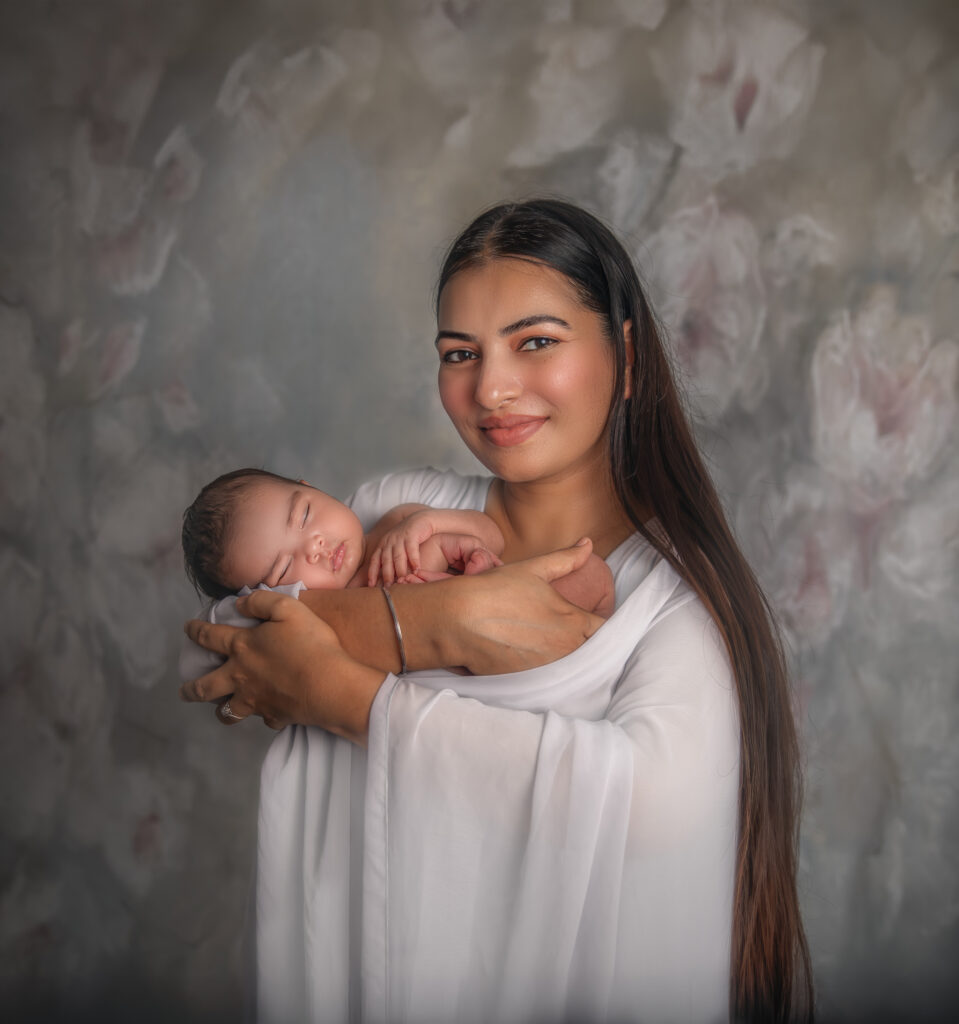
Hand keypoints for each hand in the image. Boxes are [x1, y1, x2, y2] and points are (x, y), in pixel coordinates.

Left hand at [180, 590, 384, 742]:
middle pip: (205, 687)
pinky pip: (263, 719)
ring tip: (219, 707)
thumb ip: (261, 602)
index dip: (195, 631)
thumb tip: (239, 605)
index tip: (187, 628)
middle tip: (184, 690)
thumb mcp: (289, 608)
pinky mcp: (274, 715)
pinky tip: (268, 712)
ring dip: (220, 710)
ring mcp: (256, 700)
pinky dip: (263, 715)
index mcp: (243, 648)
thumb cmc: (311, 644)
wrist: (330, 685)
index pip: (209, 637)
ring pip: (227, 712)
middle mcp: (241, 677)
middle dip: (191, 688)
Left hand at [368, 510, 436, 584]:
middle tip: (388, 587)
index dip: (372, 572)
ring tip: (402, 580)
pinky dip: (414, 560)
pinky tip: (417, 569)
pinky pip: (412, 549)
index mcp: (383, 544)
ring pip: (398, 556)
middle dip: (386, 574)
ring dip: (400, 569)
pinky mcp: (412, 535)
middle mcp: (389, 541)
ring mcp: (400, 538)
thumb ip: (390, 560)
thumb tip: (386, 580)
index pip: (375, 560)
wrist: (421, 520)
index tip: (371, 585)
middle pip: (386, 560)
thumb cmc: (408, 538)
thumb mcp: (395, 546)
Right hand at [391, 538, 604, 674]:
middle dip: (586, 645)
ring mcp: (548, 670)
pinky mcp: (529, 684)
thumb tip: (588, 543)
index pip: (606, 631)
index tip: (591, 622)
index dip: (601, 626)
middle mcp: (566, 650)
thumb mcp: (534, 569)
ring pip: (571, 669)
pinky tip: (530, 659)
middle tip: (568, 635)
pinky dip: (545, 674)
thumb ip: (566, 559)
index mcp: (574, 621)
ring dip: (567, 661)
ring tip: (547, 646)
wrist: (456, 620)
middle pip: (592, 653)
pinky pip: (547, 682)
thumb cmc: (495, 590)